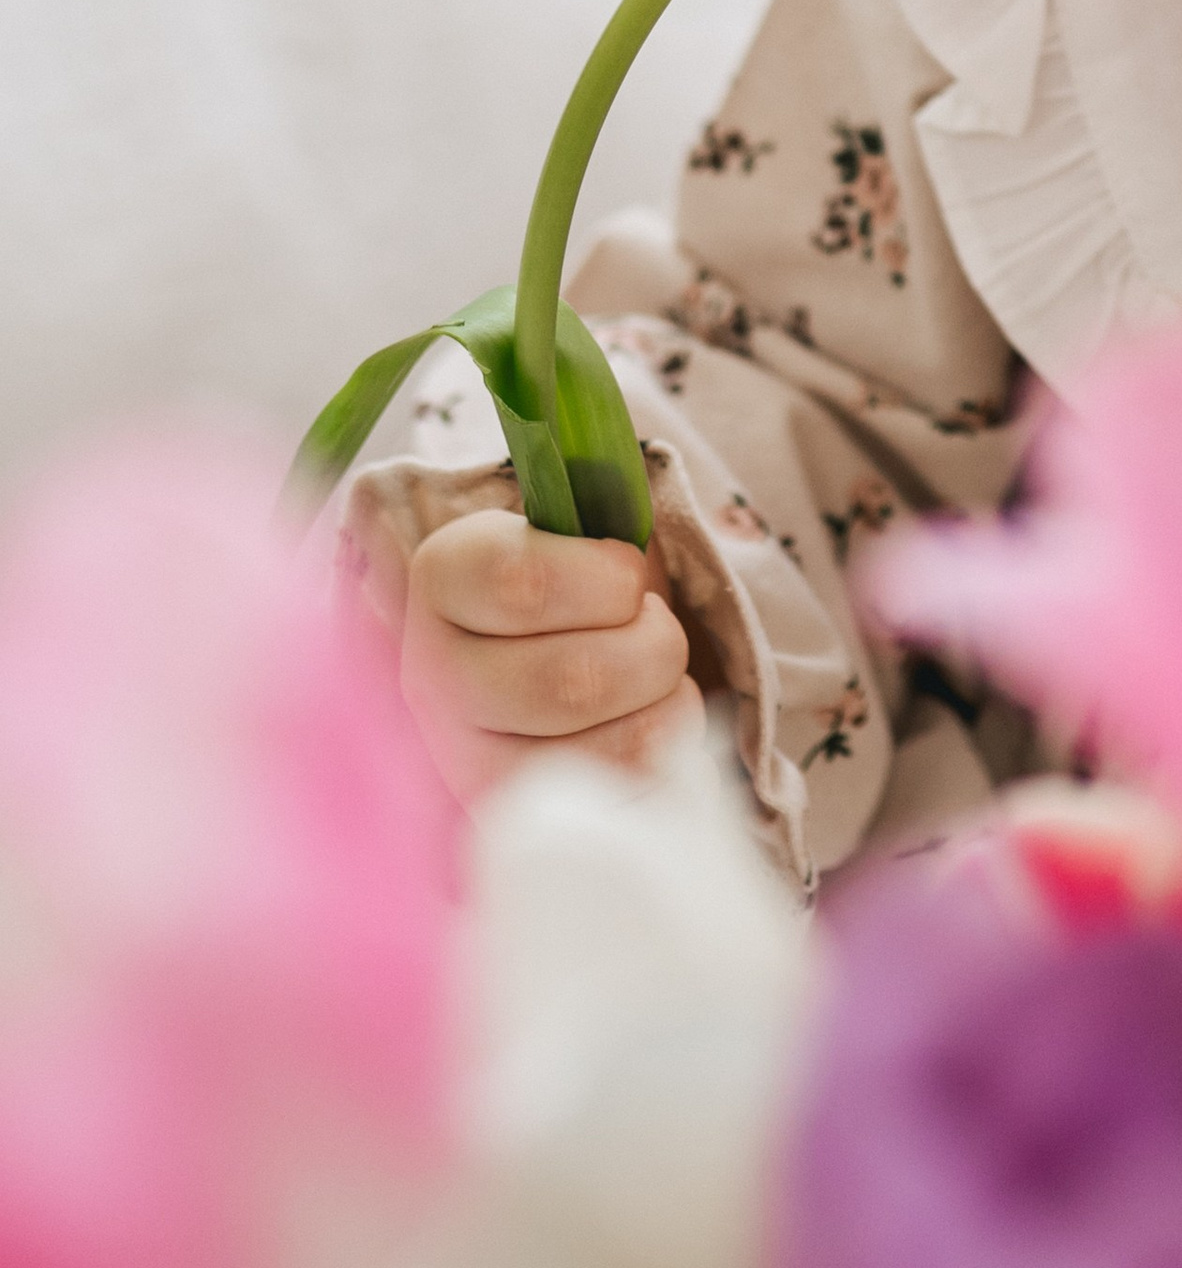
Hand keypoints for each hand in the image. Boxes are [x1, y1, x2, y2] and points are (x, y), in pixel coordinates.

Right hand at [402, 506, 701, 804]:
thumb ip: (592, 499)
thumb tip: (598, 444)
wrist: (552, 652)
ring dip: (665, 702)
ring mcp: (464, 763)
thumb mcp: (578, 522)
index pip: (523, 584)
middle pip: (574, 681)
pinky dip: (664, 759)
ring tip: (652, 680)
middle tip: (654, 630)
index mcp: (443, 578)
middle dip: (653, 646)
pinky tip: (643, 728)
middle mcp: (430, 678)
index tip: (627, 573)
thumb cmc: (581, 578)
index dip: (609, 577)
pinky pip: (623, 801)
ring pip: (607, 749)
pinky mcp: (513, 822)